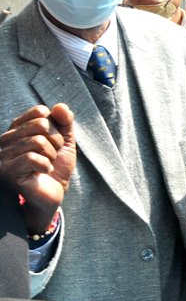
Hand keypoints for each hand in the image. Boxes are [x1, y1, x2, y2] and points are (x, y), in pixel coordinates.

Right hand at [0, 103, 75, 232]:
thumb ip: (64, 122)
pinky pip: (32, 158)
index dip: (55, 126)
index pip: (40, 112)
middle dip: (56, 141)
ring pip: (37, 141)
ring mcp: (4, 155)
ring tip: (47, 165)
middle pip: (40, 125)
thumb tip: (60, 106)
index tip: (54, 142)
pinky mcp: (8, 171)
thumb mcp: (64, 141)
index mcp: (18, 128)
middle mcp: (6, 139)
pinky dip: (45, 165)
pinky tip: (43, 172)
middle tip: (52, 156)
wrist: (52, 194)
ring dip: (51, 155)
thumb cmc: (56, 167)